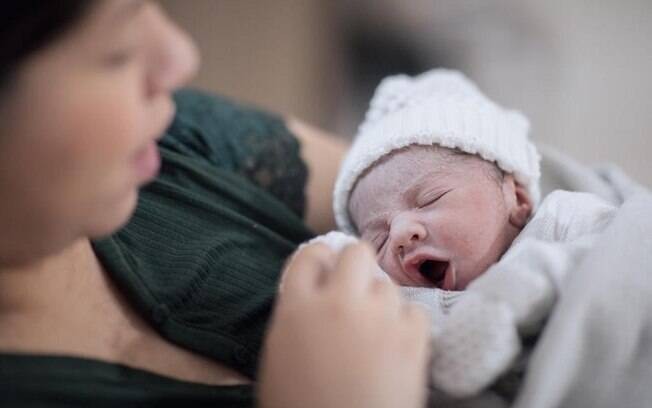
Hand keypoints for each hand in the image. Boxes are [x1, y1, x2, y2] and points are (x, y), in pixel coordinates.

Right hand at [258, 242, 430, 407]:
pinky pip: (414, 312)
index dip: (319, 260)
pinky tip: (394, 344)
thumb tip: (312, 292)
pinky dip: (405, 324)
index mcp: (297, 308)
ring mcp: (379, 319)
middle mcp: (339, 303)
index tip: (325, 270)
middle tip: (353, 290)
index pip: (310, 255)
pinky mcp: (411, 341)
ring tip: (373, 329)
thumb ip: (295, 316)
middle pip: (356, 253)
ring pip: (387, 285)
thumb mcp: (279, 357)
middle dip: (355, 266)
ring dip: (379, 301)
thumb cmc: (300, 406)